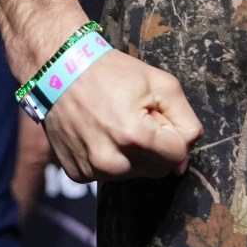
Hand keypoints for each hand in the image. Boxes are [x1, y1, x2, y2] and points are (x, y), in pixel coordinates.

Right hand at [42, 48, 201, 182]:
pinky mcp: (76, 174)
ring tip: (116, 125)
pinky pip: (108, 175)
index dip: (172, 133)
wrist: (60, 71)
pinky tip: (100, 134)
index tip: (156, 115)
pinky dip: (110, 158)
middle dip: (155, 147)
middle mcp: (112, 161)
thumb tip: (185, 159)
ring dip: (133, 155)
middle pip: (157, 169)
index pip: (177, 155)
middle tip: (137, 119)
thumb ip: (185, 120)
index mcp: (135, 137)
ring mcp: (92, 170)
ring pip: (133, 174)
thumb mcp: (161, 84)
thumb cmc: (113, 73)